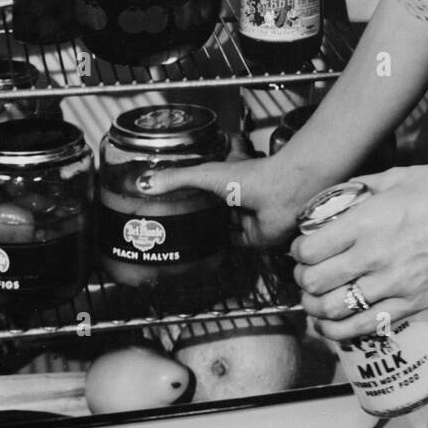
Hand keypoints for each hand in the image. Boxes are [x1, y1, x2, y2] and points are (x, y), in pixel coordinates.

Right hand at [135, 147, 308, 249]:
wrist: (281, 194)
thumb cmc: (250, 176)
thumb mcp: (205, 174)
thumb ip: (176, 179)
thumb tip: (145, 183)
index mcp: (227, 178)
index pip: (204, 183)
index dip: (189, 188)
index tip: (169, 196)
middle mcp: (237, 198)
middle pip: (214, 208)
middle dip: (197, 214)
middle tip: (172, 223)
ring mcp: (246, 218)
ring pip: (224, 227)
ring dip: (210, 233)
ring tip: (182, 240)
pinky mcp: (254, 238)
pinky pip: (235, 245)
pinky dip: (223, 249)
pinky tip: (205, 253)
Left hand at [291, 162, 427, 341]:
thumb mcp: (395, 178)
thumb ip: (361, 189)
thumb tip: (336, 197)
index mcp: (366, 222)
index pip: (309, 249)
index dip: (297, 252)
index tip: (301, 249)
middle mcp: (375, 255)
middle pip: (315, 283)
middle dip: (302, 281)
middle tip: (305, 275)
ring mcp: (396, 283)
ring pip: (335, 310)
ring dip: (315, 309)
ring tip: (314, 302)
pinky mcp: (416, 302)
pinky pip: (367, 326)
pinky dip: (341, 331)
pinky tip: (332, 326)